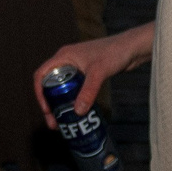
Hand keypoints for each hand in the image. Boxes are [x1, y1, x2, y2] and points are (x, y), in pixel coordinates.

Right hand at [33, 27, 151, 124]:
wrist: (132, 48)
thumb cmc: (114, 53)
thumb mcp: (99, 73)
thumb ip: (88, 91)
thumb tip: (78, 112)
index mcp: (63, 57)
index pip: (41, 75)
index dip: (39, 93)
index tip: (46, 109)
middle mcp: (66, 62)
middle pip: (50, 85)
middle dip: (50, 104)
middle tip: (53, 122)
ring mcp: (76, 68)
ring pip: (62, 89)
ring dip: (60, 105)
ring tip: (62, 122)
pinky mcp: (86, 75)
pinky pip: (73, 90)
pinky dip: (72, 101)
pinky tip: (77, 113)